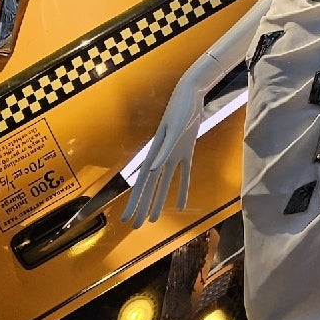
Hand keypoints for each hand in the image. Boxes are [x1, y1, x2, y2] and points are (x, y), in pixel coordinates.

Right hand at [122, 71, 211, 227]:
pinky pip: (184, 174)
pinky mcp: (186, 150)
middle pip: (150, 187)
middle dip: (142, 206)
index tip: (127, 217)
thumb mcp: (175, 128)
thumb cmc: (181, 108)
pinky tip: (181, 204)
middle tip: (135, 226)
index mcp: (155, 152)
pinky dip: (182, 189)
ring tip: (152, 219)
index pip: (142, 183)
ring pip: (164, 184)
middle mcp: (161, 156)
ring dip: (158, 201)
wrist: (191, 93)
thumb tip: (151, 169)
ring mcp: (173, 154)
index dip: (135, 201)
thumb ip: (164, 149)